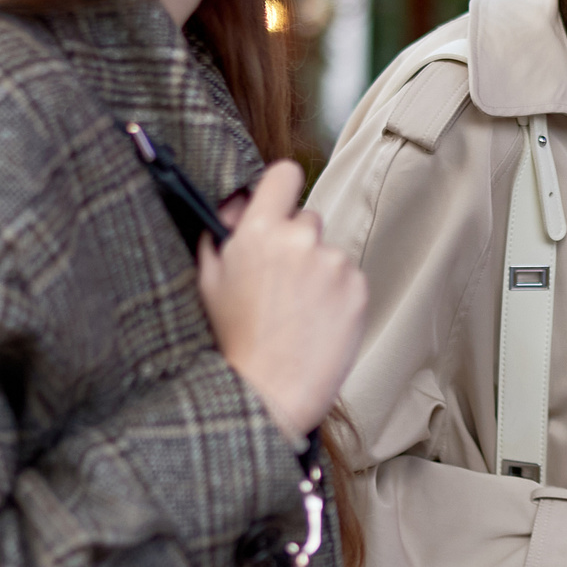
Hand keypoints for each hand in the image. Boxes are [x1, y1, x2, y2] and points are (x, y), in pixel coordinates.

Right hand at [198, 161, 367, 438]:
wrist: (268, 392)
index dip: (280, 188)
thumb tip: (238, 201)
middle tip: (278, 282)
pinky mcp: (358, 288)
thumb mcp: (208, 280)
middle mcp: (301, 240)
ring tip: (295, 311)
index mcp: (259, 232)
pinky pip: (348, 278)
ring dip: (316, 271)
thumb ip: (219, 230)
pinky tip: (315, 321)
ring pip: (328, 253)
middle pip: (307, 219)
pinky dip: (336, 294)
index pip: (284, 174)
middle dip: (295, 241)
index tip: (278, 203)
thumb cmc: (232, 340)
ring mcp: (334, 263)